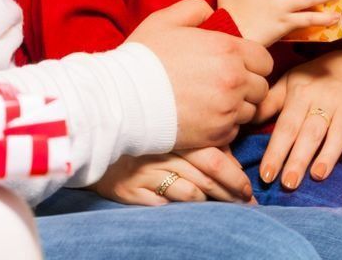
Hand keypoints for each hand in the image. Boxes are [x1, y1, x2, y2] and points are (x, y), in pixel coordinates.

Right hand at [90, 146, 254, 204]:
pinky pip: (163, 205)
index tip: (247, 188)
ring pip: (189, 194)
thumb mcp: (170, 129)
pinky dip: (181, 210)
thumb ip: (199, 141)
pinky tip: (192, 212)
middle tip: (247, 204)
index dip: (234, 175)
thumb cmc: (141, 132)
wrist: (93, 134)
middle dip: (230, 194)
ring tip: (224, 210)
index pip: (214, 157)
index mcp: (175, 134)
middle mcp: (161, 152)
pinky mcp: (130, 191)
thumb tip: (233, 161)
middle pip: (205, 178)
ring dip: (210, 204)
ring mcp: (144, 172)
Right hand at [127, 0, 273, 148]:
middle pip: (261, 87)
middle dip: (248, 85)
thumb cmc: (142, 58)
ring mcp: (227, 109)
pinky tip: (204, 117)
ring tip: (213, 102)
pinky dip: (224, 126)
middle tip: (224, 85)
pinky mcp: (216, 134)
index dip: (253, 62)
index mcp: (228, 49)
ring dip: (238, 107)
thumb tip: (213, 15)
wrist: (121, 99)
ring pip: (250, 111)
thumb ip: (196, 9)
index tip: (238, 65)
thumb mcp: (166, 19)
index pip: (265, 60)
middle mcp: (234, 79)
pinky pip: (235, 131)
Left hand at [252, 50, 341, 190]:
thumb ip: (270, 102)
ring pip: (338, 134)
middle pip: (311, 133)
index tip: (266, 175)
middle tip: (288, 184)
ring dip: (329, 155)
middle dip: (299, 159)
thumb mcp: (290, 82)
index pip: (287, 126)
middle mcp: (325, 100)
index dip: (276, 150)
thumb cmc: (314, 78)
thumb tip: (243, 119)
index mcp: (302, 94)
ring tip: (318, 176)